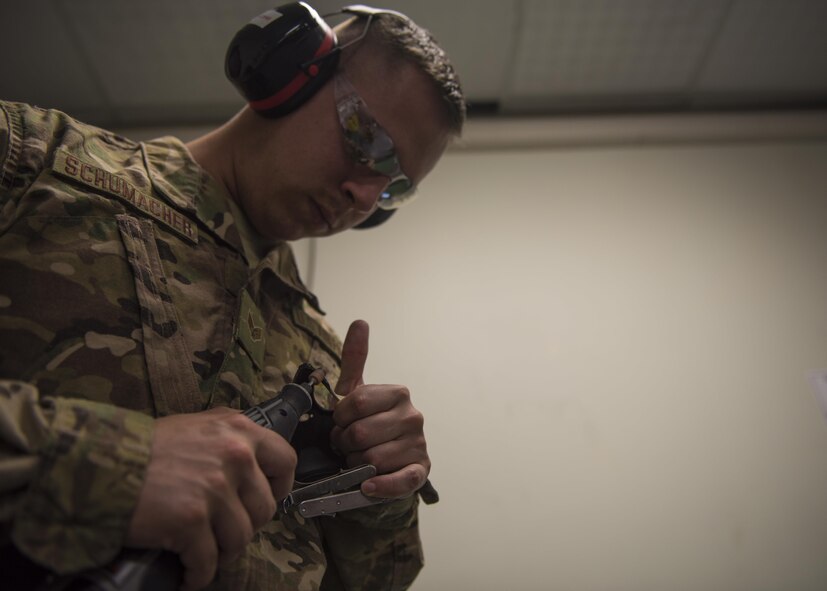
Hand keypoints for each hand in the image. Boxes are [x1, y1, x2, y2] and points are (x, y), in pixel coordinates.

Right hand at [125, 407, 296, 590]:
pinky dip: (197, 574)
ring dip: (222, 551)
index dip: (280, 486)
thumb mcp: (195, 427)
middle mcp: (234, 456)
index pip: (285, 461)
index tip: (268, 498)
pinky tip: (187, 572)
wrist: (98, 464)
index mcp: (238, 430)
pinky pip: (208, 562)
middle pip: (265, 508)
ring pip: (240, 538)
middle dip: (245, 526)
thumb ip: (227, 439)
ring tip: (202, 551)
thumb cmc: (142, 448)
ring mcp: (215, 488)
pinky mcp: (192, 520)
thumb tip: (252, 461)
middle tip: (223, 531)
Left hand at [331, 320, 429, 498]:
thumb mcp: (359, 392)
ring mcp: (419, 445)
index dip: (339, 418)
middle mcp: (413, 417)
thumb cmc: (370, 425)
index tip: (341, 423)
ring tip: (359, 460)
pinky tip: (368, 485)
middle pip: (359, 433)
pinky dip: (378, 486)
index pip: (354, 403)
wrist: (388, 462)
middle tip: (347, 445)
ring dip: (355, 464)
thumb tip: (360, 321)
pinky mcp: (420, 472)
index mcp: (398, 393)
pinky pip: (397, 482)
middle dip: (344, 444)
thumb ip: (356, 358)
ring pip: (370, 459)